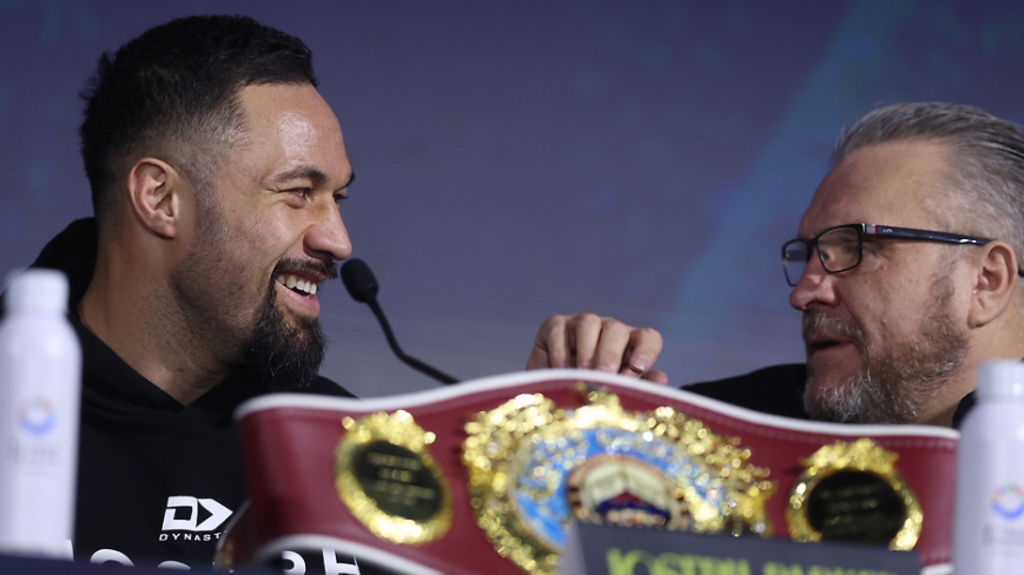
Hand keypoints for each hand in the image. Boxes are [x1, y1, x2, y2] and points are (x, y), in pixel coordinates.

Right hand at [526, 312, 667, 383]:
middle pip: (616, 329)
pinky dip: (560, 353)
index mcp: (631, 344)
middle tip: (604, 377)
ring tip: (583, 375)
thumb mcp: (617, 391)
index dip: (646, 350)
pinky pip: (559, 330)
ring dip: (587, 351)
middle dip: (611, 354)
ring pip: (589, 323)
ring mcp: (581, 323)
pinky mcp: (556, 325)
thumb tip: (661, 379)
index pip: (648, 338)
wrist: (554, 388)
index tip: (639, 368)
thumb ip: (640, 386)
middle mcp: (608, 329)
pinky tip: (562, 372)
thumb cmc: (593, 389)